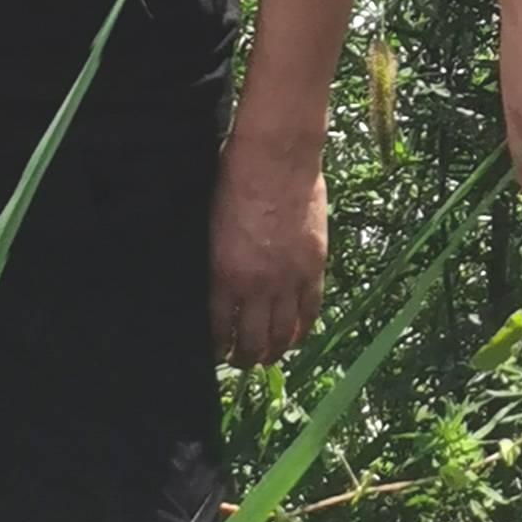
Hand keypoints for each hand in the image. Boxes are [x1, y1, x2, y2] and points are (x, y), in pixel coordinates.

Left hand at [212, 117, 327, 363]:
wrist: (275, 159)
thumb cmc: (232, 181)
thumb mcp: (208, 226)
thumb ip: (212, 261)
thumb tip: (212, 285)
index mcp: (222, 274)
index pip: (218, 326)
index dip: (217, 346)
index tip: (215, 353)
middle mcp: (256, 284)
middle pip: (251, 338)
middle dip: (244, 357)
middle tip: (240, 362)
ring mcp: (288, 278)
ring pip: (282, 332)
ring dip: (273, 351)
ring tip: (266, 358)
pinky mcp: (314, 267)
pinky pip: (310, 310)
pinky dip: (302, 329)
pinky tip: (295, 337)